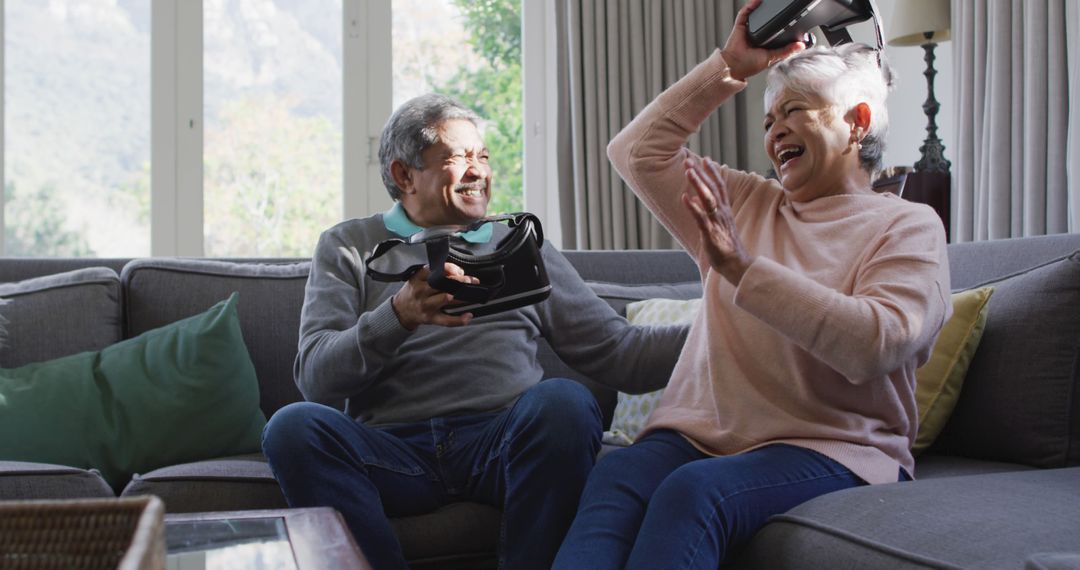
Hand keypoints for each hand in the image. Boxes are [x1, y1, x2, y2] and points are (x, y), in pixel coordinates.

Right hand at [391, 262, 478, 330]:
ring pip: (446, 300)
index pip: (434, 270)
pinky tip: (468, 316)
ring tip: (473, 295)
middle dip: (460, 281)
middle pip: (442, 284)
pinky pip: (447, 320)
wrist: (400, 310)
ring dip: (462, 297)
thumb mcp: (418, 278)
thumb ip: (435, 272)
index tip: (460, 271)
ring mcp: (426, 306)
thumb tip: (458, 272)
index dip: (449, 269)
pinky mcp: (431, 318)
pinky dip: (459, 320)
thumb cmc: (413, 291)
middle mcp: (421, 291)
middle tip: (472, 280)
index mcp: (418, 279)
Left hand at [683, 157, 753, 284]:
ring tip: (688, 171)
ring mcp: (717, 222)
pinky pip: (701, 218)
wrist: (737, 265)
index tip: (706, 159)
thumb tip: (693, 197)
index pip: (720, 187)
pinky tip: (684, 198)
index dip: (713, 172)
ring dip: (698, 184)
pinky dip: (693, 207)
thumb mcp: (718, 224)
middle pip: (713, 188)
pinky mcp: (711, 234)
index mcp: (725, 210)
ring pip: (707, 199)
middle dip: (701, 173)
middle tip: (690, 160)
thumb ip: (707, 210)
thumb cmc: (726, 246)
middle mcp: (722, 213)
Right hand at [720, 0, 806, 80]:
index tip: (794, 17)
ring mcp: (749, 28)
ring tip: (771, 1)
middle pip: (767, 19)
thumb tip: (801, 45)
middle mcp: (757, 34)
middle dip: (773, 11)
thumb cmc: (748, 65)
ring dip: (762, 6)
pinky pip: (745, 12)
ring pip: (756, 14)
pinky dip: (751, 5)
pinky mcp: (740, 25)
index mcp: (765, 42)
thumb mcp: (772, 57)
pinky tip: (758, 1)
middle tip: (782, 5)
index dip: (784, 23)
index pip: (777, 30)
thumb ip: (786, 51)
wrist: (733, 65)